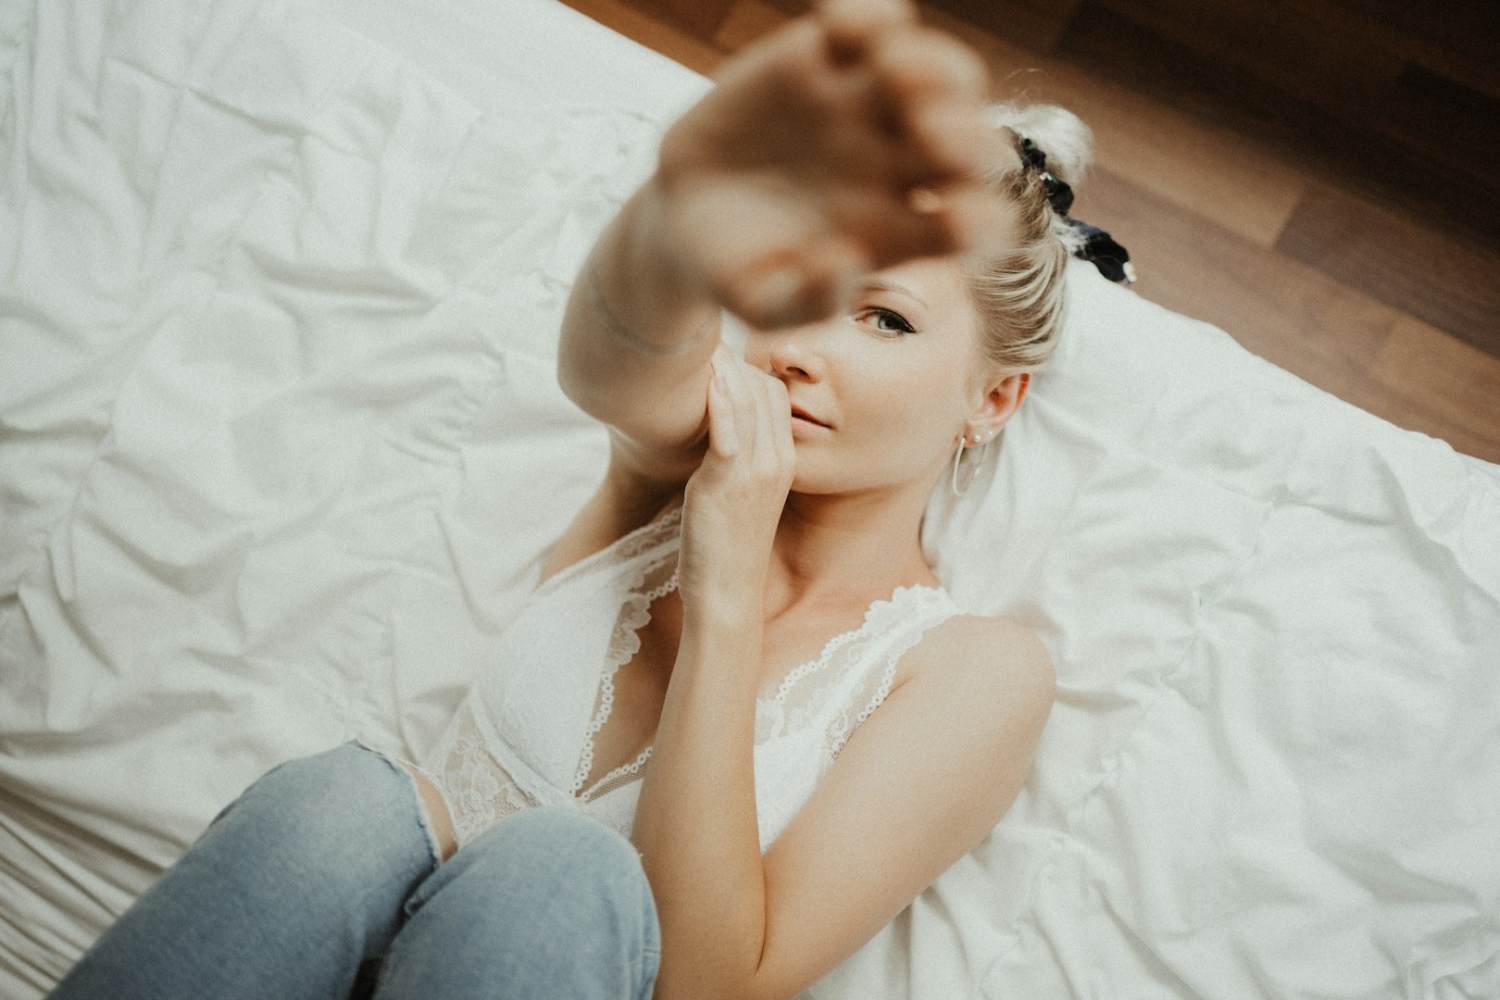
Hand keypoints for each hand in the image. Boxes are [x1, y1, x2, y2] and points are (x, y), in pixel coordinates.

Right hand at [654, 0, 1011, 330]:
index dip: (981, 223)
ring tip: (891, 72)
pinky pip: (873, 24)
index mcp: (908, 232)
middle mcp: (907, 166)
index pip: (975, 226)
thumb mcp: (761, 303)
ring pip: (941, 74)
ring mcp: (873, 107)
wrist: (685, 210)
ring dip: (932, 69)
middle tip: (929, 135)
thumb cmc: (738, 267)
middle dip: (965, 135)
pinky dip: (868, 17)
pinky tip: (836, 30)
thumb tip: (846, 265)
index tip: (957, 223)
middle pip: (973, 141)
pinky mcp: (830, 59)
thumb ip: (805, 302)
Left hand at [677, 343, 794, 615]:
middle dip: (735, 360)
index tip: (716, 350)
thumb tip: (712, 427)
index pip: (776, 394)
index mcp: (782, 461)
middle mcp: (776, 461)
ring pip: (749, 403)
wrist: (725, 592)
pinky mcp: (728, 484)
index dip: (748, 366)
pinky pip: (729, 433)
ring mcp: (755, 472)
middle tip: (699, 338)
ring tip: (694, 347)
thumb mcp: (738, 492)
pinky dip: (718, 403)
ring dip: (722, 371)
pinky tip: (705, 381)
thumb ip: (734, 457)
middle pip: (765, 390)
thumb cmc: (724, 544)